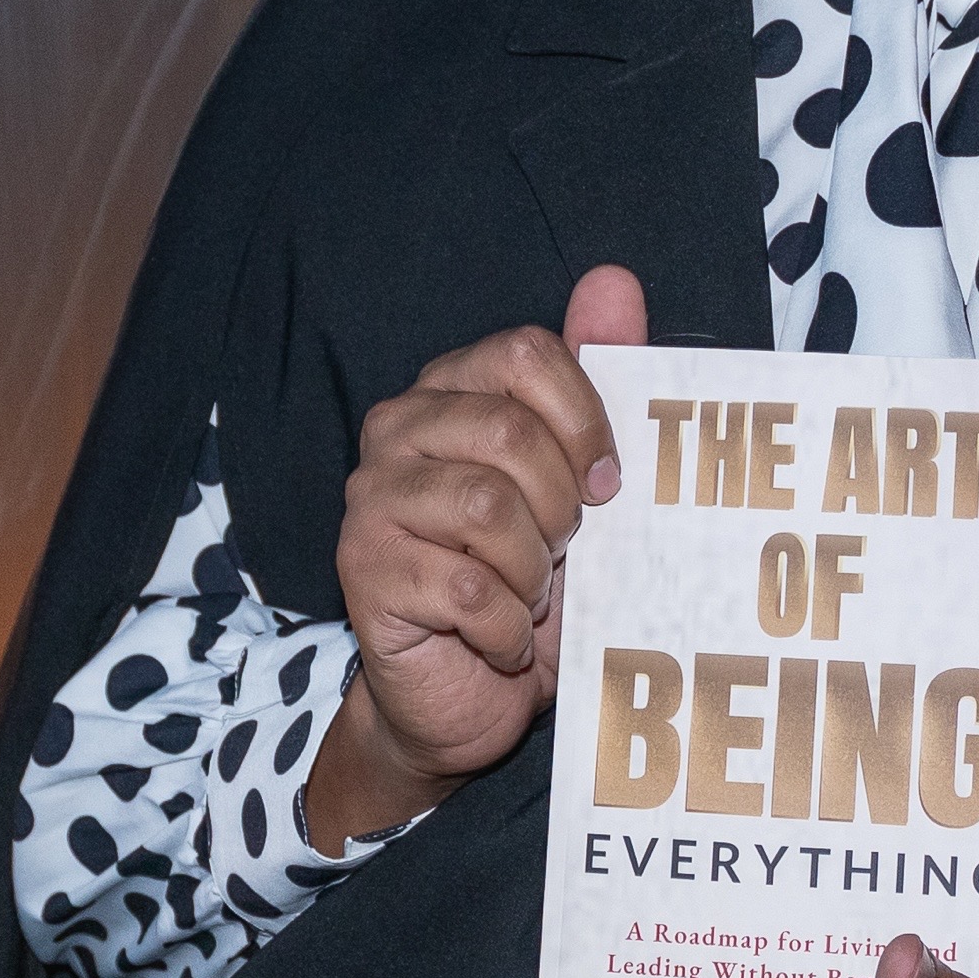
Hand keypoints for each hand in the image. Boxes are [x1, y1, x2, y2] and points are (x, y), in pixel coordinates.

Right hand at [304, 266, 644, 847]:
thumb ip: (597, 377)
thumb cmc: (529, 580)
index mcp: (450, 390)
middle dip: (560, 508)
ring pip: (489, 509)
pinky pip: (473, 590)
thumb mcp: (580, 481)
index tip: (607, 482)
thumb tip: (614, 281)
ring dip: (535, 572)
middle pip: (510, 433)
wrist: (467, 696)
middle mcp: (397, 430)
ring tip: (529, 594)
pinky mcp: (364, 571)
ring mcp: (372, 500)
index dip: (585, 417)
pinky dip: (511, 628)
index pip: (525, 352)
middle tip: (558, 552)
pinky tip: (503, 639)